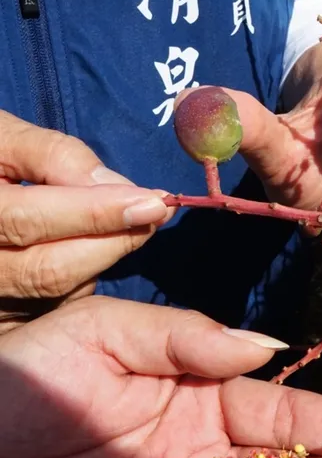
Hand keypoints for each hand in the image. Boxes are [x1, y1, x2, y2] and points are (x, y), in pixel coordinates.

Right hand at [0, 111, 169, 329]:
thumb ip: (52, 156)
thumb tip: (115, 188)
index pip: (29, 221)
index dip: (94, 213)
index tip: (152, 201)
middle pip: (45, 269)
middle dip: (111, 242)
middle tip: (156, 213)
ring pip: (49, 290)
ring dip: (101, 259)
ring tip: (136, 224)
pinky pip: (45, 302)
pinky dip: (79, 277)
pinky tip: (98, 246)